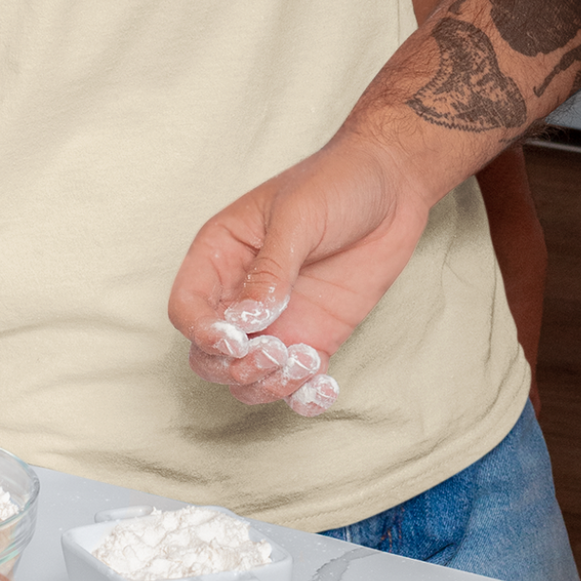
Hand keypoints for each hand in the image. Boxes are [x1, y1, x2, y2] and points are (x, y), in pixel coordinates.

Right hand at [169, 129, 437, 411]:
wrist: (393, 184)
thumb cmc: (337, 183)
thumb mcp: (298, 217)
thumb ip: (271, 268)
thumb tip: (247, 319)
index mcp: (221, 254)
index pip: (187, 308)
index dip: (203, 332)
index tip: (238, 338)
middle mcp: (241, 293)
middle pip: (208, 355)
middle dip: (235, 367)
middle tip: (277, 350)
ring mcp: (277, 320)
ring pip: (246, 378)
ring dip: (268, 386)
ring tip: (307, 362)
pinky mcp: (313, 337)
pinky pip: (294, 384)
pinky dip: (303, 398)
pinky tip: (325, 387)